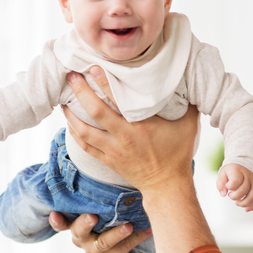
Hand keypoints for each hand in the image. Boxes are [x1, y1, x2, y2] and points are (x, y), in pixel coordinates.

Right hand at [48, 211, 152, 252]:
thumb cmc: (109, 229)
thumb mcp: (101, 218)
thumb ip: (97, 204)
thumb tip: (104, 174)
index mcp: (77, 228)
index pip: (61, 224)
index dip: (56, 221)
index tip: (54, 214)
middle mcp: (83, 241)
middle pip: (79, 233)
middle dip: (85, 223)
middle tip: (92, 216)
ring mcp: (96, 252)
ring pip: (105, 242)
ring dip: (117, 233)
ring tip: (128, 225)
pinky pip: (125, 247)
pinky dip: (138, 236)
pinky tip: (147, 229)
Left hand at [61, 66, 198, 191]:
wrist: (167, 185)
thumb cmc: (178, 154)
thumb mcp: (188, 125)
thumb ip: (188, 103)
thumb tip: (187, 81)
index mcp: (141, 126)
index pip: (117, 99)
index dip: (103, 82)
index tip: (94, 67)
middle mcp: (123, 137)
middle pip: (95, 111)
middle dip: (80, 92)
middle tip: (71, 76)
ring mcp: (113, 150)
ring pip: (84, 130)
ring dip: (71, 114)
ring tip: (64, 100)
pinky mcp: (108, 160)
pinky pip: (85, 146)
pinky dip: (75, 133)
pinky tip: (70, 123)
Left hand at [216, 163, 252, 210]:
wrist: (246, 164)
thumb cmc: (233, 170)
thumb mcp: (223, 172)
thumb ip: (220, 182)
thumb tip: (223, 194)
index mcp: (239, 171)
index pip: (236, 181)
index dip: (230, 186)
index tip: (227, 186)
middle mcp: (249, 177)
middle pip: (244, 190)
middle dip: (235, 197)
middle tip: (231, 196)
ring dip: (244, 203)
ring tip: (238, 203)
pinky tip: (246, 209)